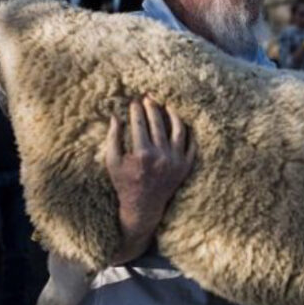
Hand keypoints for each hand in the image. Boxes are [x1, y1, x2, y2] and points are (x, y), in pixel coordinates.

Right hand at [106, 95, 195, 263]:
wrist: (144, 207)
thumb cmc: (124, 183)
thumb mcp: (112, 162)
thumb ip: (112, 138)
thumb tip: (115, 116)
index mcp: (142, 155)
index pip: (140, 125)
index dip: (136, 110)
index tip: (134, 101)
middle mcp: (161, 157)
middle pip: (158, 124)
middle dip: (152, 107)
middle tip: (149, 97)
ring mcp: (176, 162)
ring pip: (179, 130)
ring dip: (173, 114)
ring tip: (167, 105)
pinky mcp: (185, 167)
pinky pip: (191, 144)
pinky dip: (188, 132)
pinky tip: (181, 121)